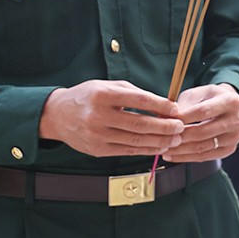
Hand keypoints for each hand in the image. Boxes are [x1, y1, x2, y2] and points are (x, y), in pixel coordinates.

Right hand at [41, 80, 183, 157]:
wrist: (57, 115)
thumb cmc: (88, 97)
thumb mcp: (108, 86)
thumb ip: (134, 94)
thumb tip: (164, 104)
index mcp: (103, 96)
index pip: (138, 101)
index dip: (160, 106)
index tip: (176, 109)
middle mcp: (98, 116)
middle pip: (139, 124)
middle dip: (164, 127)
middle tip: (180, 126)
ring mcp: (97, 135)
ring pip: (135, 140)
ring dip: (159, 141)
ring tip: (175, 139)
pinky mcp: (97, 150)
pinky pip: (127, 151)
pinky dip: (146, 150)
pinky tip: (159, 147)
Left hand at [163, 84, 238, 162]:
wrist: (227, 108)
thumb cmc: (208, 99)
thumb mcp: (197, 94)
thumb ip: (183, 106)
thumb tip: (165, 119)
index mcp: (231, 101)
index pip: (203, 111)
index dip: (182, 118)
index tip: (164, 121)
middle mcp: (237, 120)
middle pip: (203, 131)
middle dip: (179, 136)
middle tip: (162, 138)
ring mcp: (235, 137)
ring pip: (203, 146)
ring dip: (180, 149)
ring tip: (164, 148)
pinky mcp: (229, 149)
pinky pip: (205, 156)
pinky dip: (186, 157)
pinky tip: (172, 155)